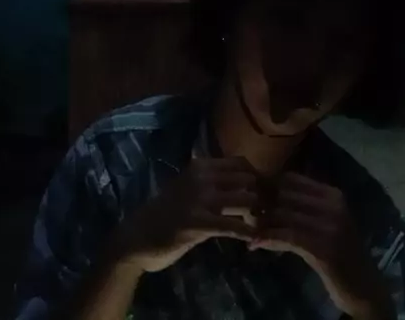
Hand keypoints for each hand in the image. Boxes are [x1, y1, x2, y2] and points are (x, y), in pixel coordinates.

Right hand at [110, 157, 258, 273]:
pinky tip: (253, 241)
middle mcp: (202, 177)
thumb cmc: (165, 212)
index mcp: (200, 166)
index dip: (257, 178)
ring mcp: (200, 199)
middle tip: (267, 214)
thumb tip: (243, 181)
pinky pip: (233, 225)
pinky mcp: (198, 223)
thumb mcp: (188, 187)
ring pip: (246, 200)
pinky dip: (247, 233)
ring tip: (262, 227)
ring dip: (259, 215)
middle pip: (248, 180)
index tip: (264, 194)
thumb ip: (211, 181)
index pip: (241, 163)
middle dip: (263, 196)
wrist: (137, 236)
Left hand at [249, 172, 394, 318]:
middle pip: (285, 195)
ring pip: (284, 214)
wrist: (362, 285)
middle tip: (244, 214)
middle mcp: (333, 205)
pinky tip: (254, 244)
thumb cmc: (338, 253)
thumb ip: (299, 209)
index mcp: (332, 194)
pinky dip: (269, 239)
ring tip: (247, 228)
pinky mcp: (324, 248)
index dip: (269, 186)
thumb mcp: (321, 224)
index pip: (291, 179)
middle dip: (262, 203)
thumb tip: (262, 198)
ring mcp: (330, 226)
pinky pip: (288, 236)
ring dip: (262, 222)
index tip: (251, 196)